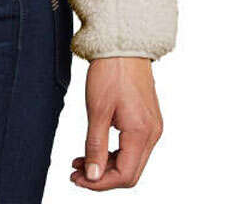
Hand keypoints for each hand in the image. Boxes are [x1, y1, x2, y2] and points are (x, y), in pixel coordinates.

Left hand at [69, 56, 162, 190]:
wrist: (123, 44)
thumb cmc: (111, 71)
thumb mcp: (97, 110)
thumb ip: (95, 146)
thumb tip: (92, 176)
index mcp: (142, 133)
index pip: (125, 175)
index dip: (100, 183)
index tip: (78, 178)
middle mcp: (152, 134)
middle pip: (129, 172)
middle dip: (102, 176)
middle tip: (76, 173)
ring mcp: (151, 127)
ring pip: (130, 160)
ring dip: (105, 165)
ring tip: (80, 161)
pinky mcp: (146, 119)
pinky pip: (131, 146)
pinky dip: (113, 151)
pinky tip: (94, 149)